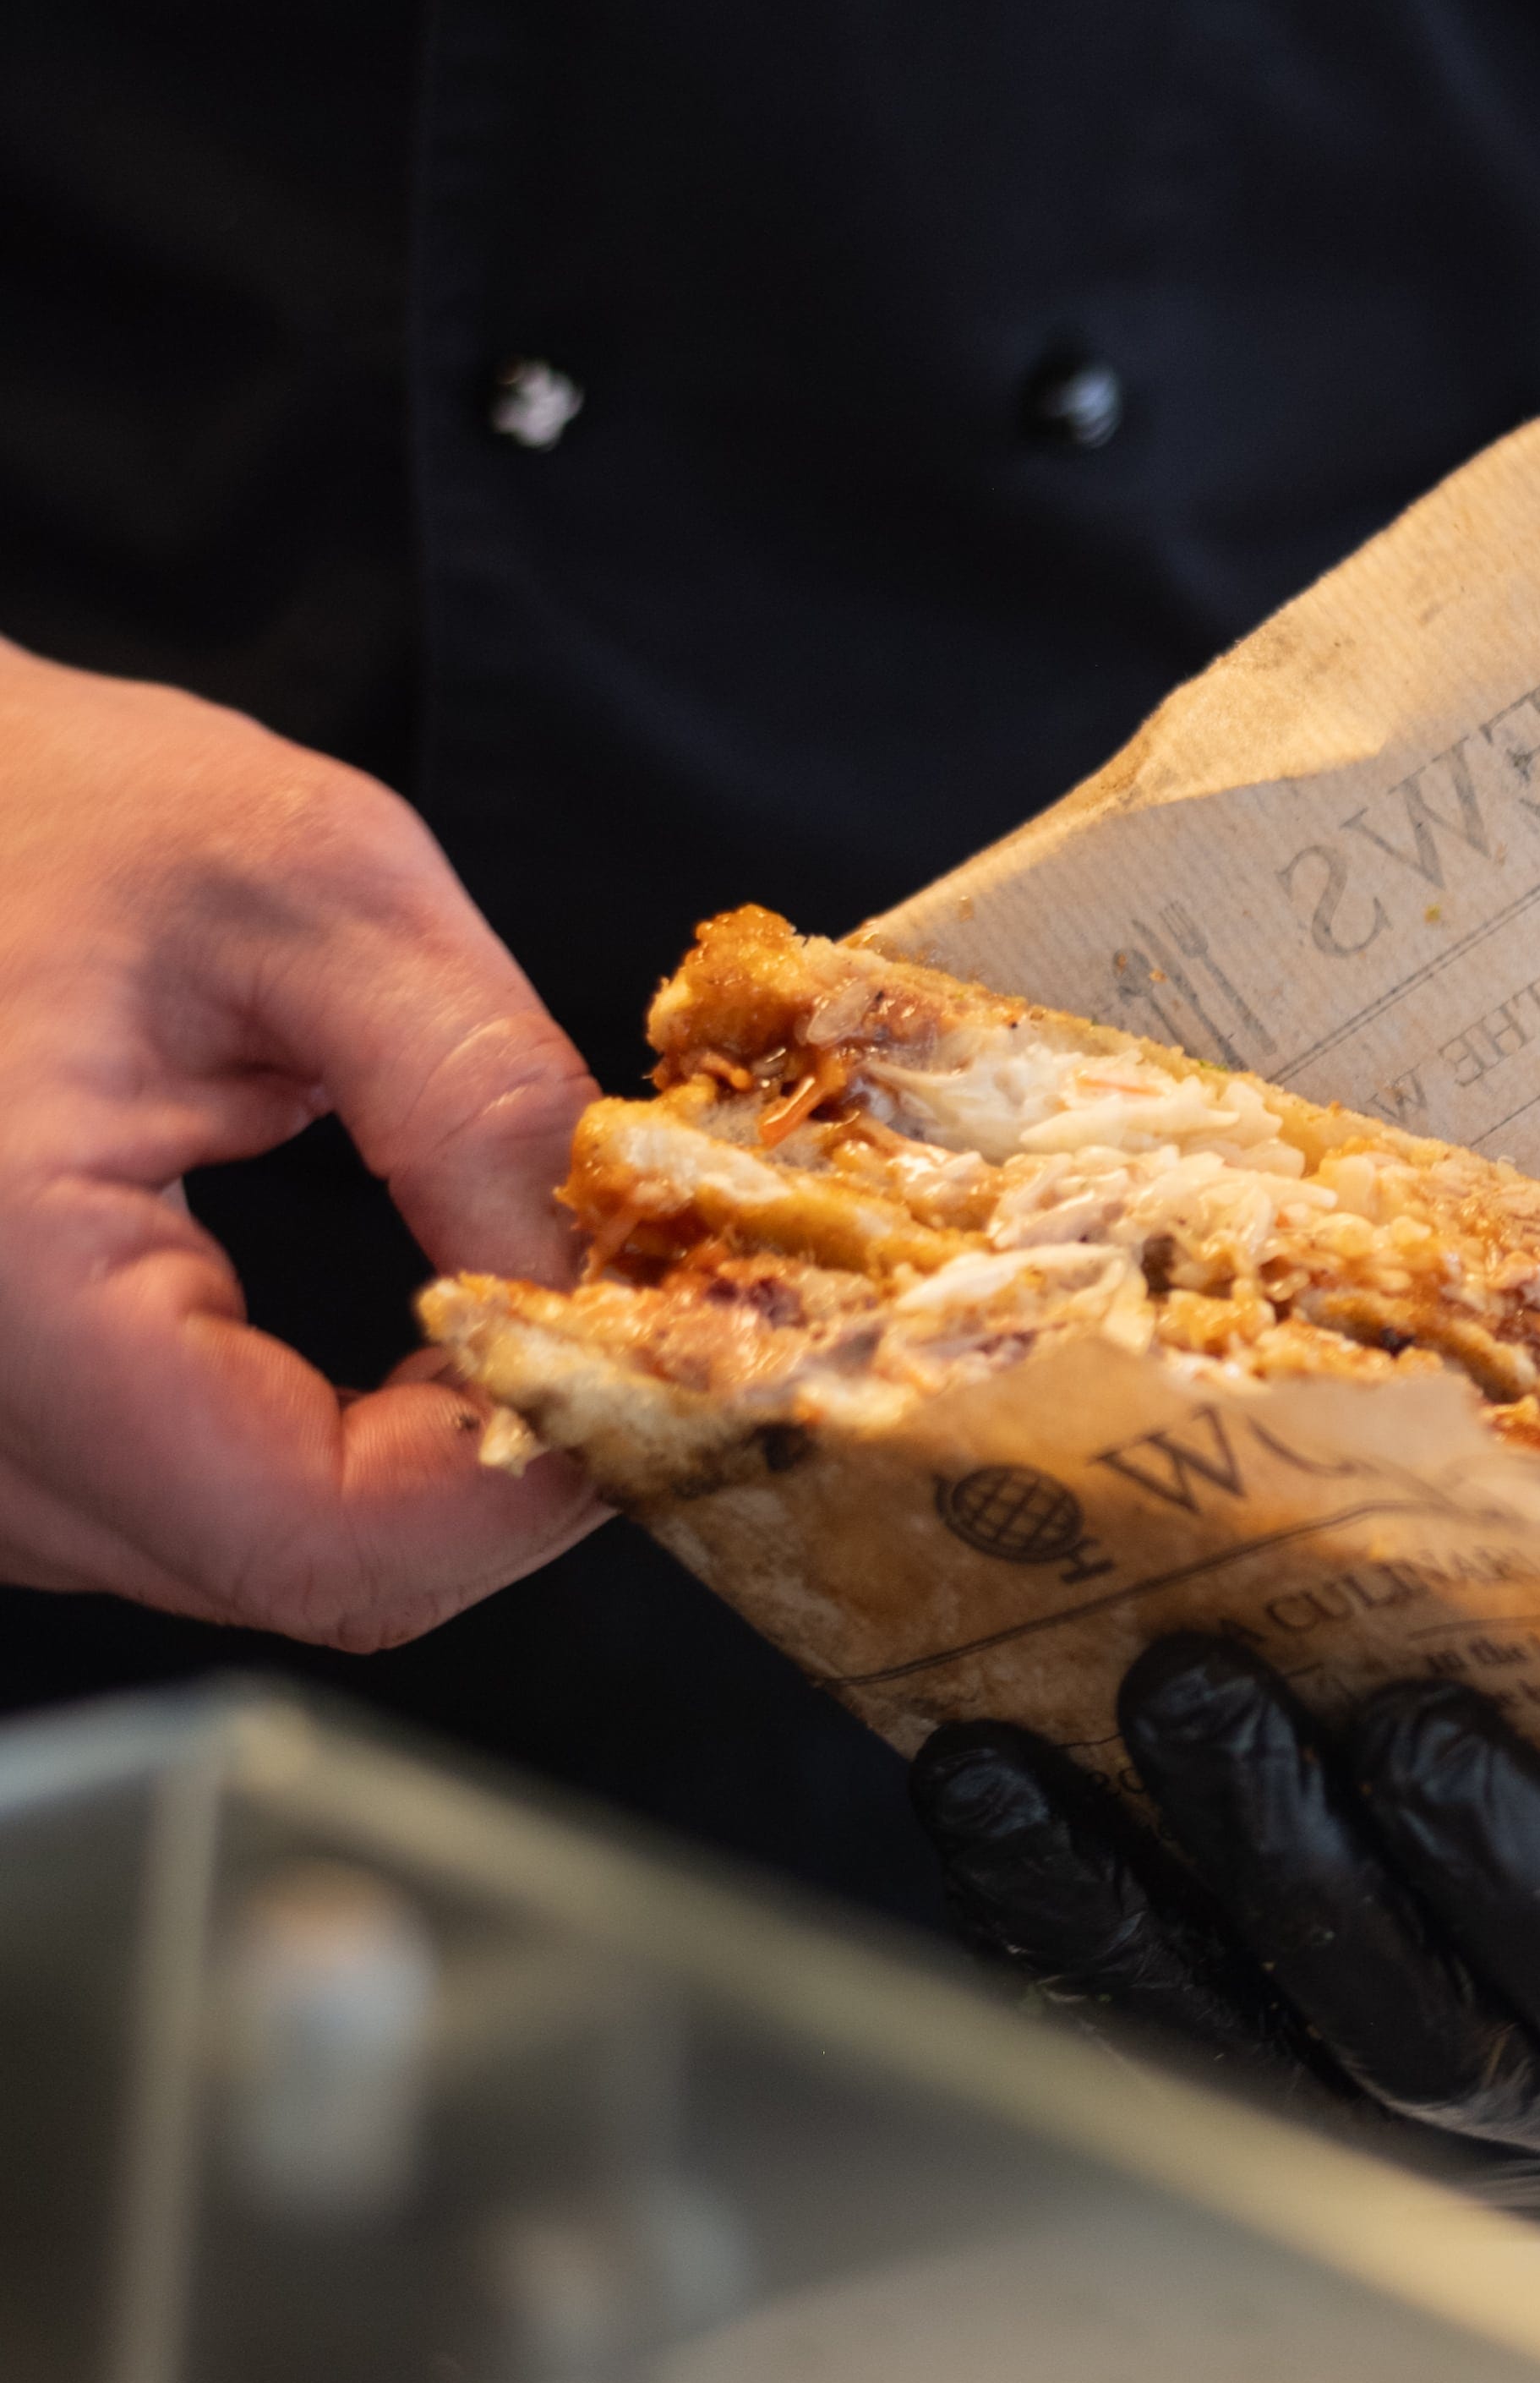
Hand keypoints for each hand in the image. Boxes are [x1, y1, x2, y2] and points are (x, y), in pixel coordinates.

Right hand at [0, 642, 599, 1642]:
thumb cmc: (46, 809)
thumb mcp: (303, 884)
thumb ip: (479, 1096)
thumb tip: (616, 1290)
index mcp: (14, 1293)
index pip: (323, 1533)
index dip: (523, 1471)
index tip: (635, 1343)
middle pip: (312, 1573)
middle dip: (501, 1464)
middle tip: (610, 1312)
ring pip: (268, 1565)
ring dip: (422, 1465)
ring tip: (498, 1308)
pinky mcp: (8, 1450)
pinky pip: (203, 1518)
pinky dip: (330, 1450)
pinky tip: (394, 1342)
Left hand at [908, 1634, 1539, 2208]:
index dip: (1520, 1877)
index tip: (1422, 1721)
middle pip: (1413, 2035)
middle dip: (1287, 1867)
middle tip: (1195, 1682)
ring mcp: (1425, 2126)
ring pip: (1250, 2061)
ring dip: (1116, 1913)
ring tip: (1005, 1760)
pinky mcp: (1296, 2096)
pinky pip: (1153, 2049)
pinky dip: (1050, 1942)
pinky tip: (972, 1813)